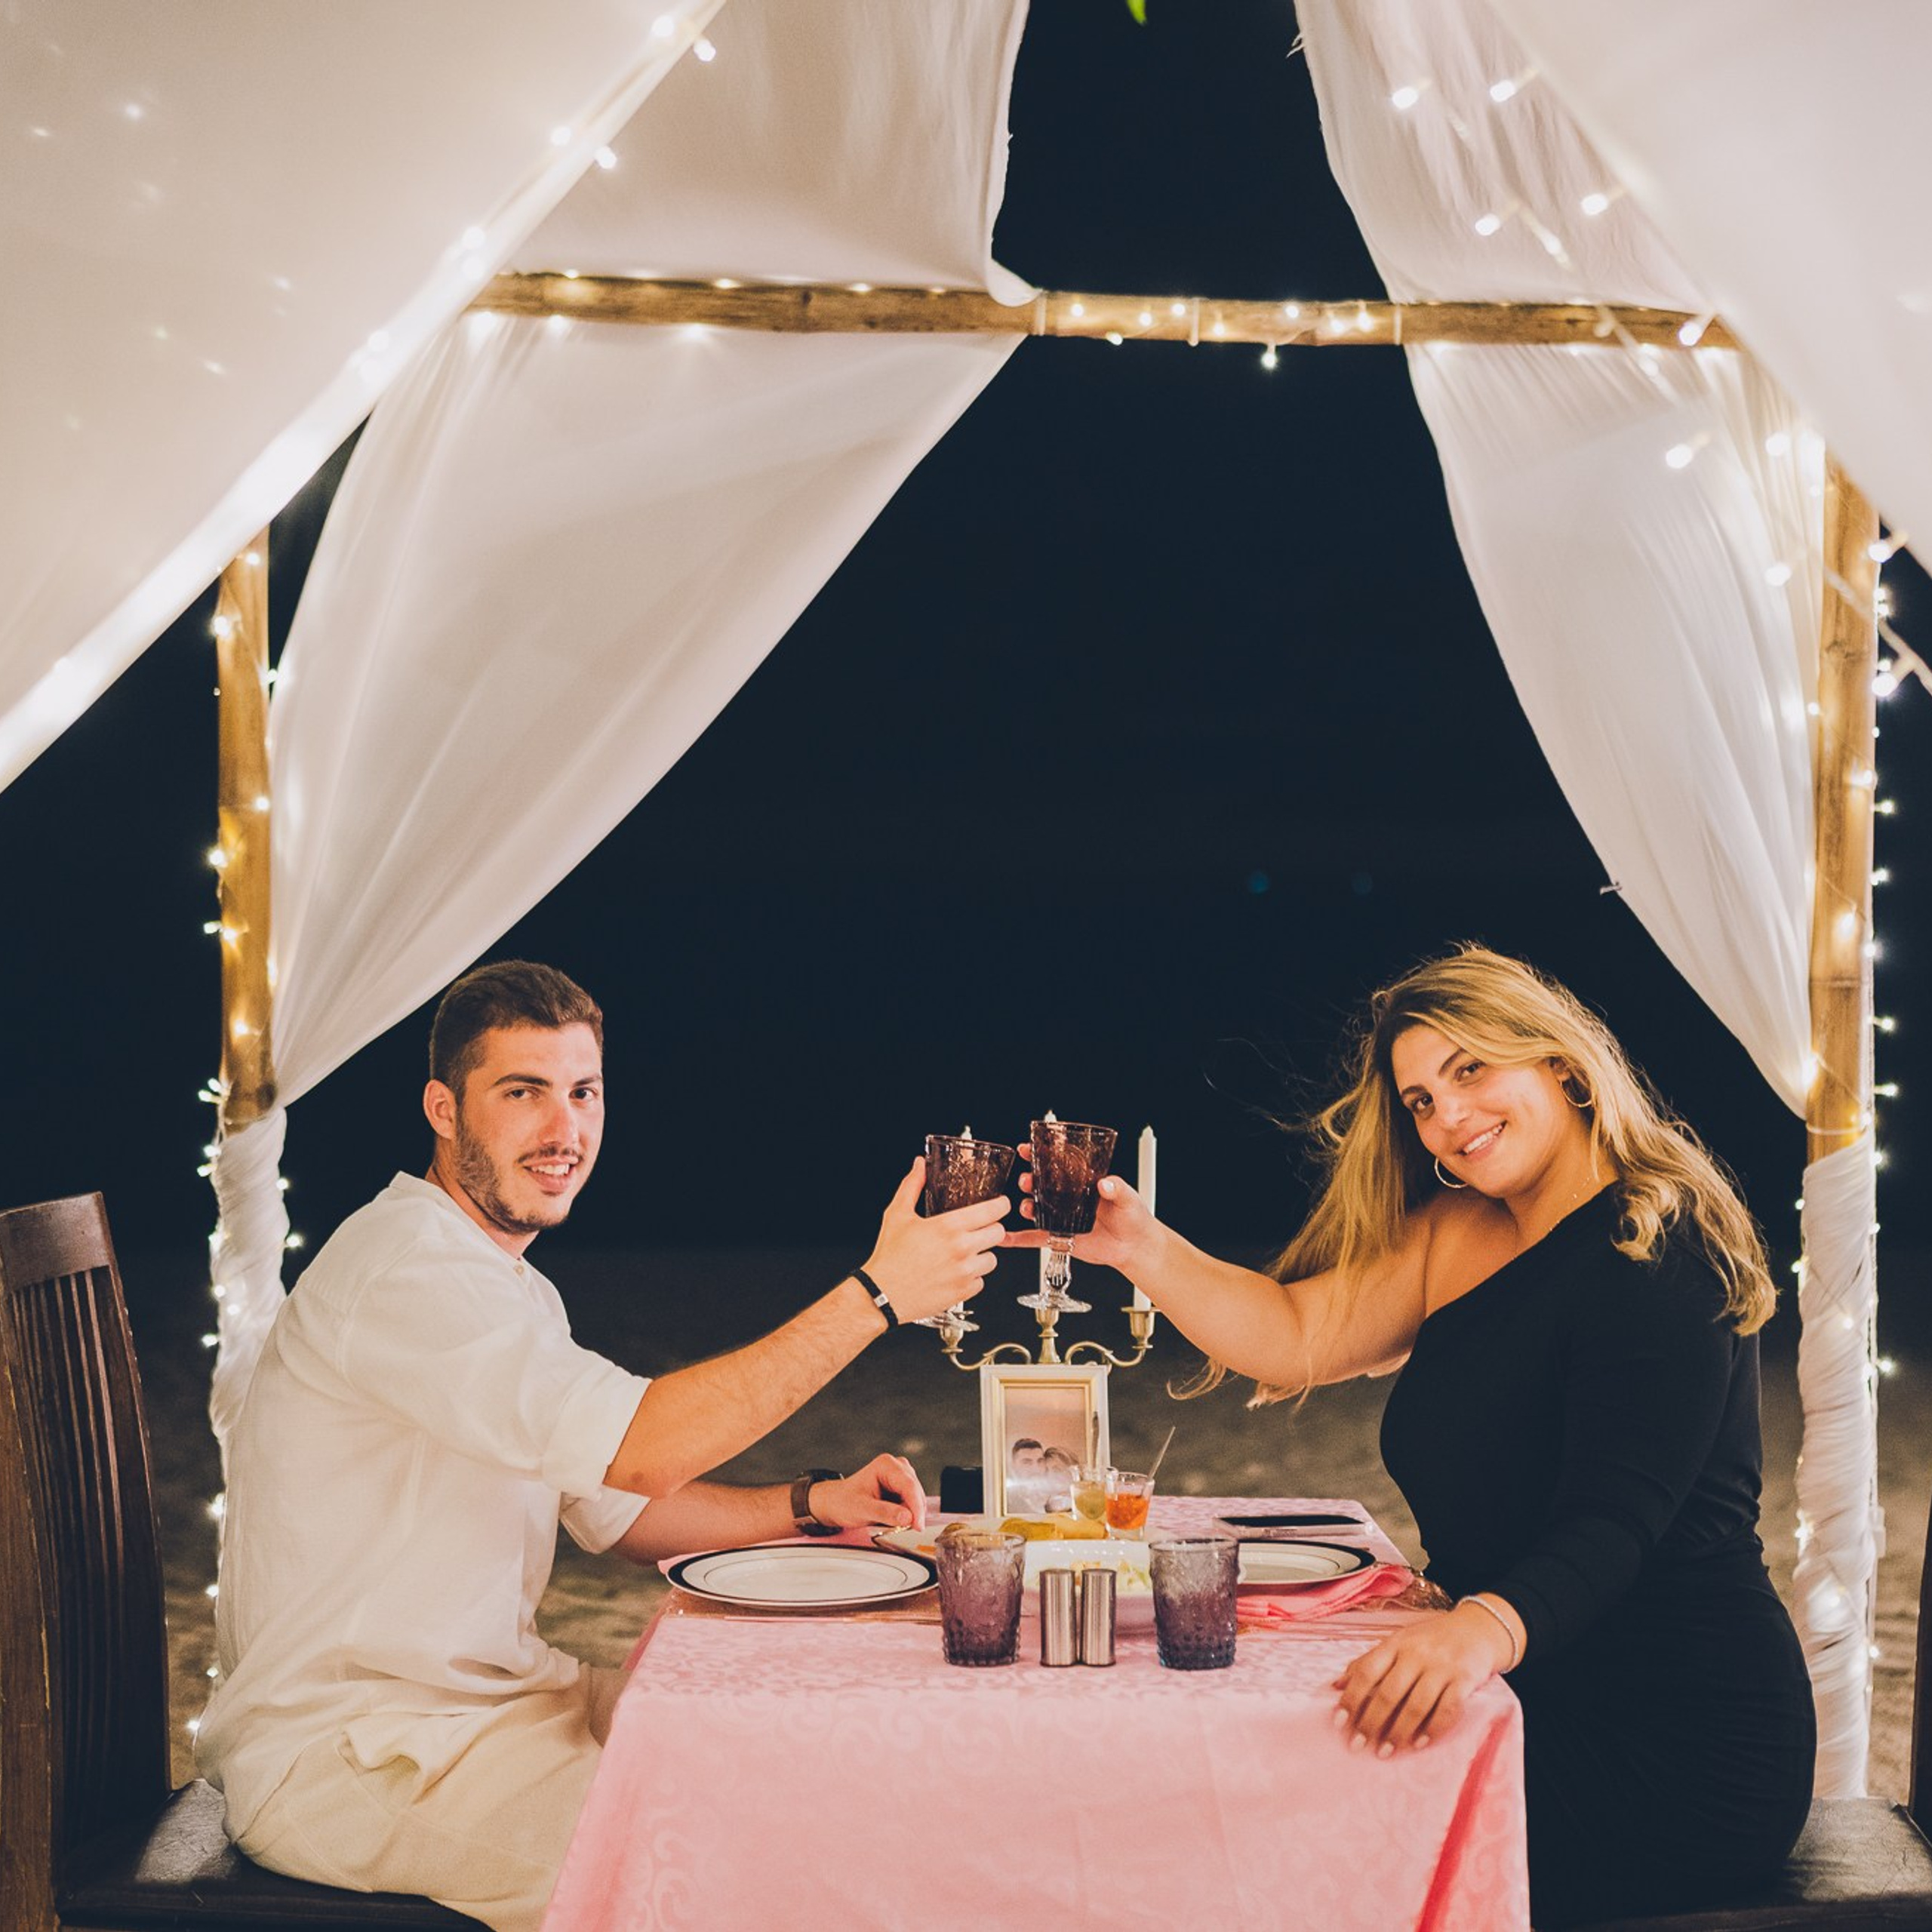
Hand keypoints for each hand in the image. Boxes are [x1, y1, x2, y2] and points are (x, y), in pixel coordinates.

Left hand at [809, 1454, 926, 1530]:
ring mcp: (900, 1475)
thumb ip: (885, 1513)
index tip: (918, 1526)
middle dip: (913, 1512)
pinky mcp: (901, 1486)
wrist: (835, 1503)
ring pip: (916, 1497)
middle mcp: (896, 1466)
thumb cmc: (844, 1502)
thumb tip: (908, 1518)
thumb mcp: (862, 1509)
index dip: (916, 1507)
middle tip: (905, 1530)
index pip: (909, 1486)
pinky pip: (912, 1502)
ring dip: (911, 1513)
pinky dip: (908, 1513)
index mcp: (886, 1465)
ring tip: (893, 1523)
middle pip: (915, 1491)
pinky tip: (895, 1519)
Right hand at [858, 1158, 1007, 1324]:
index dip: (1001, 1205)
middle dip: (991, 1229)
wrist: (881, 1294)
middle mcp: (961, 1249)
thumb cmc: (889, 1257)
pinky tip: (956, 1272)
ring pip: (993, 1259)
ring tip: (964, 1253)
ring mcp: (964, 1273)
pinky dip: (972, 1277)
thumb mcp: (898, 1214)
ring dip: (982, 1254)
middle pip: (999, 1233)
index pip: (993, 1210)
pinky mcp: (962, 1292)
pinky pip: (981, 1281)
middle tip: (979, 1229)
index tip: (1000, 1204)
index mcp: (948, 1226)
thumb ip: (912, 1185)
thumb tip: (919, 1166)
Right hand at [1004, 1155, 1157, 1275]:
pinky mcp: (1060, 1238)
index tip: (1026, 1149)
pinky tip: (1005, 1238)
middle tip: (1027, 1180)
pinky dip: (1018, 1239)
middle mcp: (1067, 1199)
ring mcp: (1061, 1218)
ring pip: (1036, 1209)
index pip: (1057, 1164)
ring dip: (1026, 1205)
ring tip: (1027, 1207)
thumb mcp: (1128, 1197)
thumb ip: (1117, 1188)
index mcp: (1081, 1183)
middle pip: (1040, 1185)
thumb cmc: (1133, 1217)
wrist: (1135, 1246)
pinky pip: (1035, 1238)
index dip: (1039, 1155)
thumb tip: (1106, 1184)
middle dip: (1029, 1180)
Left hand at [1330, 1603, 1514, 1755]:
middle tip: (1359, 1745)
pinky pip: (1447, 1709)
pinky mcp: (1465, 1680)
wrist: (1478, 1629)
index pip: (1366, 1671)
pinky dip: (1433, 1729)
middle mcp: (1416, 1654)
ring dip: (1399, 1732)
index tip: (1339, 1722)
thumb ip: (1368, 1662)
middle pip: (1389, 1693)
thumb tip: (1335, 1686)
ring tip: (1386, 1751)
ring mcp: (1442, 1667)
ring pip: (1416, 1705)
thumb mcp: (1397, 1642)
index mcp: (1395, 1644)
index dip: (1351, 1698)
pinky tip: (1420, 1743)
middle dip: (1371, 1722)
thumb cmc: (1430, 1640)